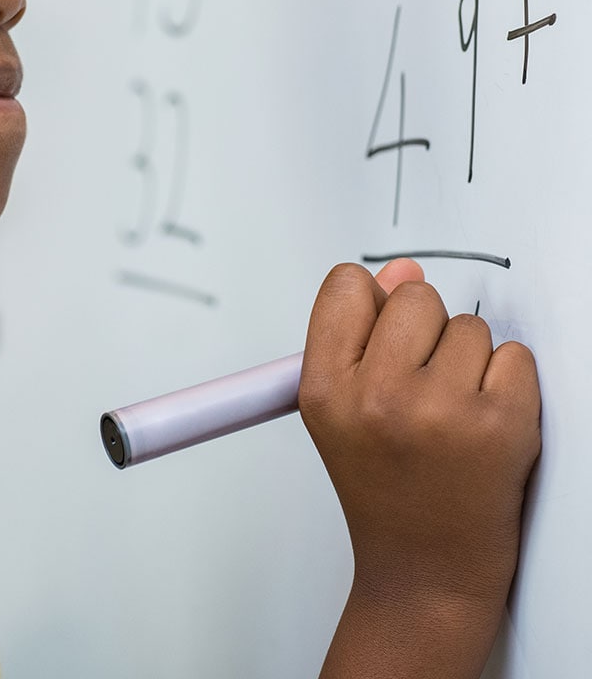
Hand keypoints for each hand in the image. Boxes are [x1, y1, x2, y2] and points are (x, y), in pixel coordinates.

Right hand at [300, 261, 540, 678]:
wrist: (426, 570)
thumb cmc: (383, 488)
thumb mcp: (339, 408)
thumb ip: (359, 333)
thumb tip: (402, 272)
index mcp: (326, 388)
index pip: (346, 286)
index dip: (371, 302)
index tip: (381, 329)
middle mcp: (378, 396)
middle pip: (414, 296)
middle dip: (425, 329)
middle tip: (421, 382)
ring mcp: (441, 410)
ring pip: (469, 326)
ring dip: (469, 359)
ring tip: (452, 410)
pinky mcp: (500, 426)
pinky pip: (514, 357)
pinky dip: (508, 382)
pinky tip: (485, 420)